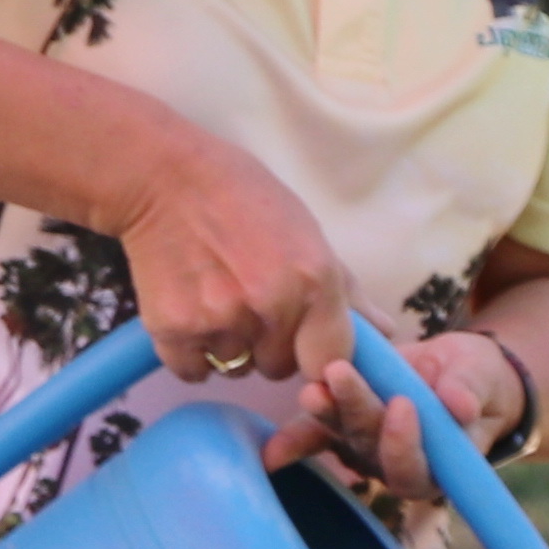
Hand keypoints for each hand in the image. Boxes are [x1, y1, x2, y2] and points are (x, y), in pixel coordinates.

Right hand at [111, 127, 344, 391]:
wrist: (163, 178)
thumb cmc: (243, 197)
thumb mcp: (307, 231)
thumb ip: (347, 290)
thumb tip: (385, 331)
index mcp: (314, 281)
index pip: (330, 359)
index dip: (315, 355)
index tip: (302, 342)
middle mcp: (272, 306)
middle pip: (280, 368)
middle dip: (268, 345)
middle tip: (247, 297)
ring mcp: (221, 321)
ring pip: (236, 369)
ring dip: (229, 347)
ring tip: (215, 295)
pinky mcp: (174, 330)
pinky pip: (194, 370)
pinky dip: (191, 353)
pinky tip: (190, 308)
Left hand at [278, 335, 515, 507]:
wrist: (456, 370)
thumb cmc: (475, 382)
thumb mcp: (480, 380)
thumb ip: (468, 392)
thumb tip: (460, 406)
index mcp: (433, 469)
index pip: (414, 470)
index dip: (404, 444)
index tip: (405, 406)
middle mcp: (391, 466)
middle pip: (369, 447)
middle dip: (355, 410)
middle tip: (342, 374)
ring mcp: (361, 446)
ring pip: (341, 433)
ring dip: (324, 410)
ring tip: (312, 385)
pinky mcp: (340, 424)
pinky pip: (313, 434)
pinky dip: (292, 440)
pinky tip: (269, 452)